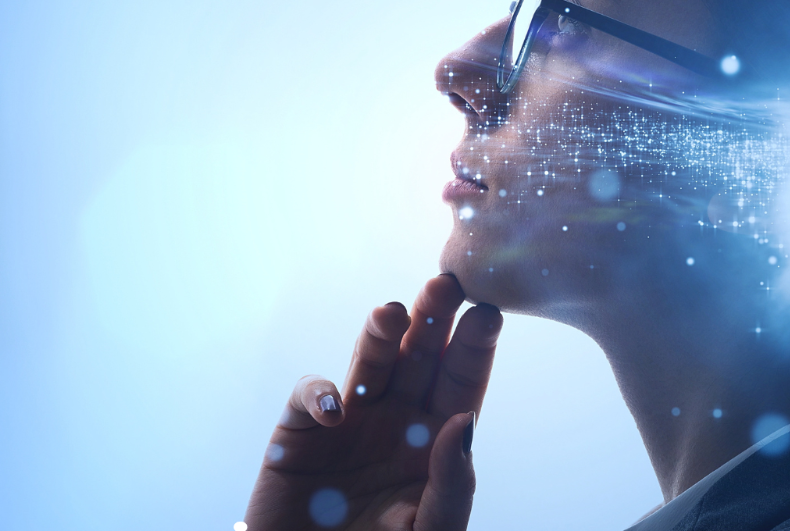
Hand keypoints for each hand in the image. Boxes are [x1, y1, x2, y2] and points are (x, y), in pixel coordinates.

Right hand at [244, 274, 502, 530]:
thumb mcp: (431, 529)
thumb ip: (454, 483)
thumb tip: (466, 420)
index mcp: (435, 436)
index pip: (461, 381)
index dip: (474, 346)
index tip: (488, 314)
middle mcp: (396, 417)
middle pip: (419, 356)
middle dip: (433, 318)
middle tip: (446, 284)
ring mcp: (350, 418)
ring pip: (370, 360)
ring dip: (381, 334)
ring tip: (392, 313)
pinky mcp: (301, 429)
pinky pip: (311, 395)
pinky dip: (320, 394)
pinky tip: (335, 411)